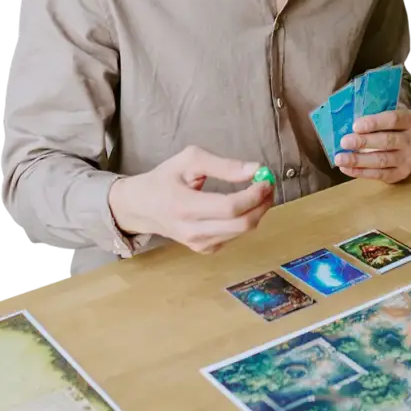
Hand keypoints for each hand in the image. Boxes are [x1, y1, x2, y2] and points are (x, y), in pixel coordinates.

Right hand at [108, 146, 273, 253]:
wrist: (141, 207)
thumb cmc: (165, 179)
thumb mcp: (189, 160)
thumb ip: (223, 165)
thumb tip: (255, 169)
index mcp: (184, 206)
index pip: (229, 207)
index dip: (254, 194)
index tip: (266, 179)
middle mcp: (192, 230)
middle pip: (242, 224)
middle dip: (262, 204)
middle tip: (268, 186)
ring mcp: (198, 244)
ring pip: (242, 232)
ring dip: (258, 211)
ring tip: (258, 192)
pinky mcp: (204, 249)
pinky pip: (235, 236)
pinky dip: (245, 220)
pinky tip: (242, 206)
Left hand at [334, 109, 410, 182]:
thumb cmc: (394, 125)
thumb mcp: (390, 114)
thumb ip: (374, 116)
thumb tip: (347, 122)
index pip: (393, 120)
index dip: (374, 123)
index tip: (355, 126)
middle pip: (387, 141)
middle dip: (363, 142)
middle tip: (344, 142)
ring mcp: (409, 158)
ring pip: (382, 160)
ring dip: (359, 160)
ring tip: (340, 159)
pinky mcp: (402, 173)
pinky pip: (380, 174)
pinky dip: (361, 172)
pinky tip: (347, 169)